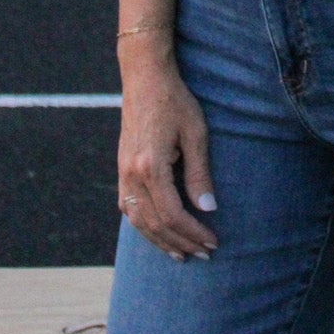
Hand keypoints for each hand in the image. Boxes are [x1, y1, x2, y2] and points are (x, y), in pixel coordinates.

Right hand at [116, 41, 217, 260]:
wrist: (144, 79)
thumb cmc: (175, 101)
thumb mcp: (196, 133)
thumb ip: (199, 173)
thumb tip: (208, 208)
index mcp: (150, 167)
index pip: (173, 214)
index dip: (193, 233)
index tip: (213, 242)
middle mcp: (131, 174)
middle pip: (155, 224)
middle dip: (181, 243)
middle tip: (204, 254)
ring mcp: (122, 173)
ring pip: (138, 221)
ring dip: (161, 241)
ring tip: (181, 254)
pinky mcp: (121, 169)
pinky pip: (128, 208)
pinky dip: (144, 226)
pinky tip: (158, 233)